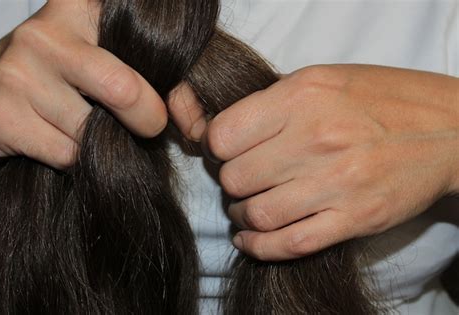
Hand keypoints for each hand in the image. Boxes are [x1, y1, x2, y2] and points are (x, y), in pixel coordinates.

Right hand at [0, 0, 192, 168]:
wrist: (4, 82)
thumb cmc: (75, 69)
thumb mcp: (120, 57)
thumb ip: (169, 80)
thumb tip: (197, 126)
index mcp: (80, 6)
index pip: (140, 32)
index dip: (162, 75)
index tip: (161, 94)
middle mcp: (43, 34)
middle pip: (123, 90)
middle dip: (146, 119)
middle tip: (146, 123)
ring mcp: (16, 74)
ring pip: (90, 133)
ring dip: (102, 141)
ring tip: (87, 121)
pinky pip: (65, 155)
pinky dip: (75, 157)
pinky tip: (62, 133)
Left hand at [203, 65, 458, 260]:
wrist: (448, 129)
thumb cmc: (382, 99)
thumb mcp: (323, 79)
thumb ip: (273, 103)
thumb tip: (228, 133)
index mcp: (302, 97)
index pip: (224, 135)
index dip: (216, 147)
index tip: (225, 152)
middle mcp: (316, 138)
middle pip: (236, 177)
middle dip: (231, 182)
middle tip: (242, 180)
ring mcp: (337, 183)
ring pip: (257, 214)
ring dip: (243, 216)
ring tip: (247, 208)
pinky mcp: (354, 218)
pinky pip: (289, 244)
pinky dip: (260, 248)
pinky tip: (250, 241)